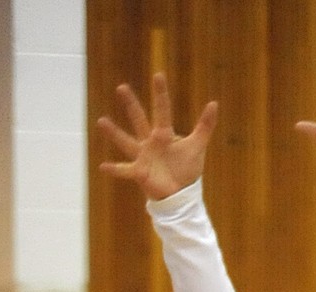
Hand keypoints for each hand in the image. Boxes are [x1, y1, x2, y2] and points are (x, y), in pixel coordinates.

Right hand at [97, 72, 217, 200]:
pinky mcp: (140, 173)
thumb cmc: (186, 168)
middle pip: (140, 120)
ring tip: (101, 120)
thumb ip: (206, 125)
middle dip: (132, 105)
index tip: (158, 75)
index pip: (162, 110)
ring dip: (115, 132)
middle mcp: (150, 142)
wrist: (180, 192)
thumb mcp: (198, 145)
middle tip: (122, 87)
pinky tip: (102, 166)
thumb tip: (214, 103)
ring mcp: (143, 157)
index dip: (161, 94)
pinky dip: (114, 169)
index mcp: (164, 134)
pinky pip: (124, 170)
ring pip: (127, 142)